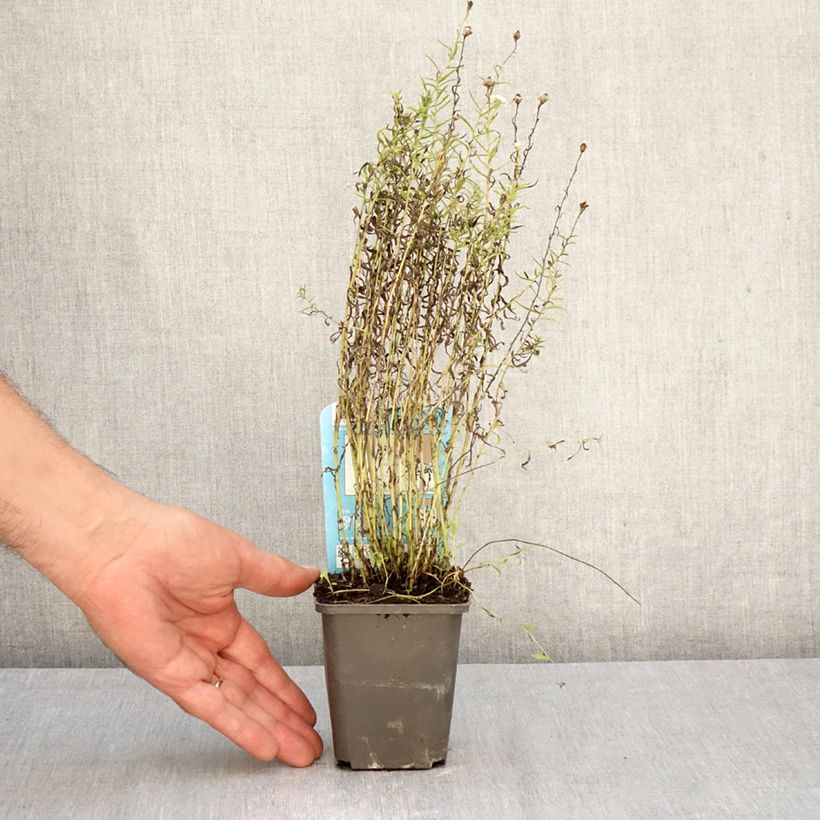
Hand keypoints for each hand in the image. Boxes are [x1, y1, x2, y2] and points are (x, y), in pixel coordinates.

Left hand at [75, 502, 322, 766]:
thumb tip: (307, 574)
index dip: (283, 686)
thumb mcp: (238, 557)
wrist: (125, 547)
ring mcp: (187, 663)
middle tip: (308, 743)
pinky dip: (237, 726)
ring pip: (236, 704)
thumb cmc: (169, 541)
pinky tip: (262, 743)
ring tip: (297, 751)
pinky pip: (210, 706)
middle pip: (252, 692)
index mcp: (220, 617)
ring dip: (267, 729)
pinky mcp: (170, 675)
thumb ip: (274, 575)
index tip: (304, 706)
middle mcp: (204, 645)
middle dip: (282, 718)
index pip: (260, 662)